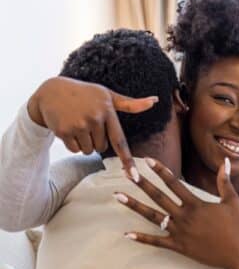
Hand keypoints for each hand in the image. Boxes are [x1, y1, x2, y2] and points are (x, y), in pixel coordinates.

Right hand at [27, 76, 157, 179]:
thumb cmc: (86, 94)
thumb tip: (155, 100)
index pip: (120, 141)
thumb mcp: (108, 95)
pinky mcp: (64, 131)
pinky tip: (68, 127)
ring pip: (88, 150)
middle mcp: (94, 118)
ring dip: (84, 143)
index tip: (135, 177)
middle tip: (87, 122)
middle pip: (102, 148)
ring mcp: (78, 125)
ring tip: (78, 123)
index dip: (128, 160)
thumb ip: (131, 104)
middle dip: (96, 140)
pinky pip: (74, 150)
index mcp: (108, 111)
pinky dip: (72, 143)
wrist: (52, 91)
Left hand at [114, 158, 238, 268]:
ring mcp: (179, 232)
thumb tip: (226, 162)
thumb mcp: (232, 201)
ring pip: (152, 217)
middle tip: (127, 173)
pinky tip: (127, 234)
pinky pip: (157, 242)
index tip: (147, 161)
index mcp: (195, 204)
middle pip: (158, 197)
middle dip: (142, 184)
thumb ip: (224, 181)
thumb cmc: (237, 226)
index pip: (174, 183)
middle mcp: (184, 217)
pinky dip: (142, 238)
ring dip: (135, 206)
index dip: (160, 171)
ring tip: (119, 197)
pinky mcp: (179, 247)